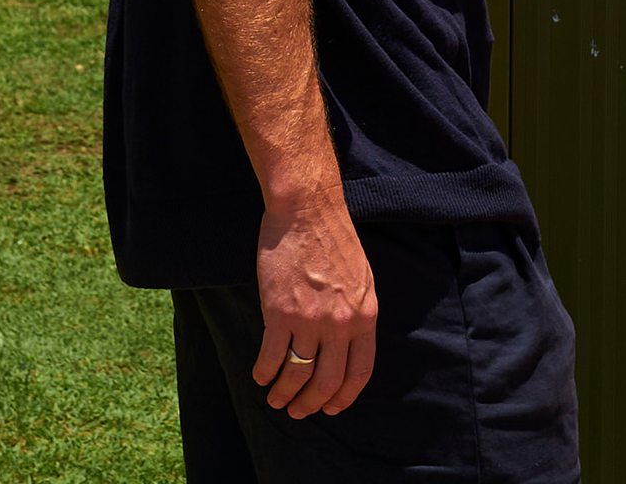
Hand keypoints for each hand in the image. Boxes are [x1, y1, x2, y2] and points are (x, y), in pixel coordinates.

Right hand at [251, 182, 377, 418]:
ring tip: (276, 400)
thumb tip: (348, 343)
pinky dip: (264, 372)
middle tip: (298, 411)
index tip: (332, 408)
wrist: (307, 214)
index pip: (359, 372)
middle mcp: (341, 324)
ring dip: (284, 393)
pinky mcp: (279, 313)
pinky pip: (271, 355)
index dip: (344, 396)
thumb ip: (357, 314)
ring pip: (297, 373)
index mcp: (365, 317)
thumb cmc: (334, 242)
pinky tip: (259, 376)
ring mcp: (310, 320)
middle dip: (312, 403)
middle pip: (327, 381)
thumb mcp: (362, 281)